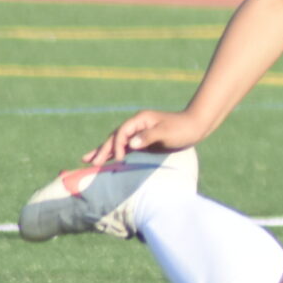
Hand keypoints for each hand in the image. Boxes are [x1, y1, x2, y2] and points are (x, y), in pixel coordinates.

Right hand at [88, 108, 207, 167]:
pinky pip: (125, 148)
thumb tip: (130, 143)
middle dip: (102, 150)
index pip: (122, 133)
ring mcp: (138, 133)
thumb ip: (148, 137)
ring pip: (116, 143)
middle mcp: (136, 125)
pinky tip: (107, 161)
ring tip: (87, 160)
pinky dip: (115, 154)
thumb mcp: (166, 133)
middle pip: (114, 137)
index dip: (117, 145)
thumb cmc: (182, 128)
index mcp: (140, 120)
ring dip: (103, 152)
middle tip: (88, 162)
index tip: (118, 159)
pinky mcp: (142, 142)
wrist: (195, 126)